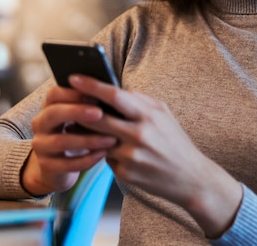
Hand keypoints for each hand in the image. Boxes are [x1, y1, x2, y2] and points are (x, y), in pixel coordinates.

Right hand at [21, 85, 117, 195]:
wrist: (60, 164)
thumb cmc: (77, 133)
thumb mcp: (79, 116)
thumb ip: (90, 104)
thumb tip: (114, 91)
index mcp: (48, 106)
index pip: (54, 94)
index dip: (74, 93)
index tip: (96, 95)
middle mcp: (40, 124)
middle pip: (53, 114)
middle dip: (77, 112)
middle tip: (99, 113)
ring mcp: (41, 146)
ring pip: (60, 141)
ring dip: (88, 140)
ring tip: (111, 139)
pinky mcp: (46, 165)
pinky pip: (66, 163)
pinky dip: (86, 159)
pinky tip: (103, 154)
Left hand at [67, 75, 242, 237]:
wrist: (191, 178)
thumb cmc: (176, 142)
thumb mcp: (164, 114)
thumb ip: (140, 100)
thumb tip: (115, 89)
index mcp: (148, 115)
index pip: (113, 95)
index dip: (91, 85)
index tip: (73, 77)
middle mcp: (138, 135)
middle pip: (97, 118)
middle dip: (78, 108)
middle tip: (66, 101)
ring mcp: (130, 156)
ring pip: (96, 139)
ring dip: (88, 132)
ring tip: (82, 125)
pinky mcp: (125, 174)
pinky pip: (105, 158)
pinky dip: (104, 152)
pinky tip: (111, 150)